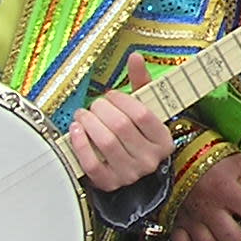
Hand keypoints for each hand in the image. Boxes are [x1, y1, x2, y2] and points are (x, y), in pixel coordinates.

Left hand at [69, 53, 172, 190]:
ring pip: (106, 143)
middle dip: (101, 110)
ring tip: (83, 114)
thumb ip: (141, 84)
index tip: (110, 95)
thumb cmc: (139, 135)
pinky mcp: (110, 184)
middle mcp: (151, 159)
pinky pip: (92, 164)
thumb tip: (134, 57)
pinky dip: (80, 144)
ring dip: (89, 123)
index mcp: (164, 140)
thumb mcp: (146, 110)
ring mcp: (131, 174)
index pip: (142, 114)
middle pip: (121, 126)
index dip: (121, 100)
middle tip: (94, 104)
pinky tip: (76, 131)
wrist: (135, 171)